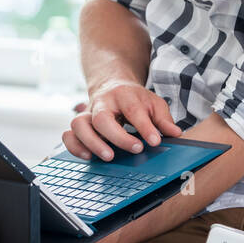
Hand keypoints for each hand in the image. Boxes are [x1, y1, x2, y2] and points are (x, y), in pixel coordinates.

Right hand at [63, 79, 181, 160]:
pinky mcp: (79, 124)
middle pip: (102, 118)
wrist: (111, 85)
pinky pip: (68, 135)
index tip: (155, 142)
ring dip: (92, 143)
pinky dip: (75, 147)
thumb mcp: (153, 103)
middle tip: (136, 149)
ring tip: (109, 157)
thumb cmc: (134, 99)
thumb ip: (163, 119)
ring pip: (79, 125)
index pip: (133, 110)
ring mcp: (87, 113)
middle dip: (118, 137)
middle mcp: (102, 103)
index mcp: (124, 95)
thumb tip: (175, 134)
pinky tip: (89, 157)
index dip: (145, 127)